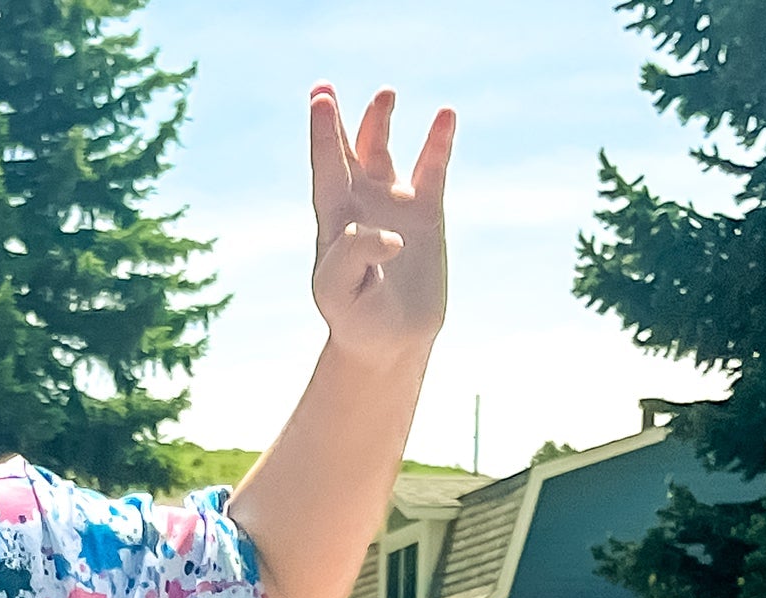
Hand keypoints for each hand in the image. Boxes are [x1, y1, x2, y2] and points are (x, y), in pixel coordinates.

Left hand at [309, 86, 453, 366]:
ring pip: (384, 151)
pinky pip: (432, 169)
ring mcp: (392, 203)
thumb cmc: (355, 319)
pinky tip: (445, 116)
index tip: (321, 100)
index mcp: (333, 220)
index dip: (323, 135)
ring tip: (385, 94)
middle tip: (324, 89)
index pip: (326, 169)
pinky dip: (438, 143)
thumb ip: (353, 257)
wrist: (389, 341)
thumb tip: (388, 234)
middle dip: (339, 121)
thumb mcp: (340, 293)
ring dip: (381, 122)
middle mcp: (359, 203)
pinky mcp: (426, 211)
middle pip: (347, 152)